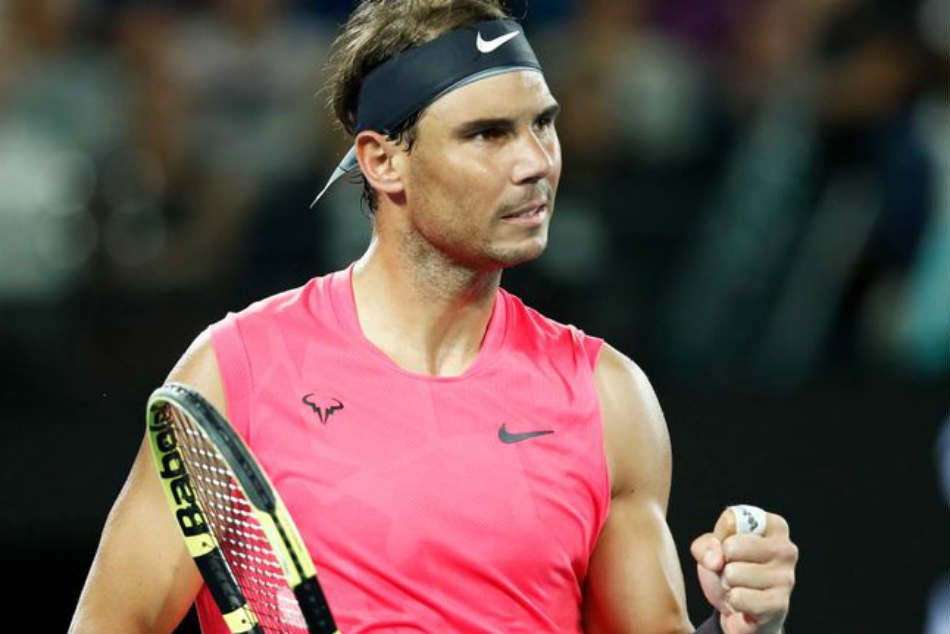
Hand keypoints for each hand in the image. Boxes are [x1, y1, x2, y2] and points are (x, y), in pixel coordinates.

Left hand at [690, 508, 797, 633]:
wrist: (743, 611)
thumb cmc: (731, 570)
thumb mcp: (712, 549)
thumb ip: (706, 545)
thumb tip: (715, 561)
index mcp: (773, 527)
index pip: (732, 519)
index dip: (720, 536)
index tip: (728, 546)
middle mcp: (786, 549)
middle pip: (731, 547)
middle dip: (723, 563)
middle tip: (732, 571)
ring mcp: (786, 578)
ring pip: (733, 574)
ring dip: (727, 585)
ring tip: (739, 587)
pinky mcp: (779, 604)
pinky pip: (738, 598)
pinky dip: (733, 602)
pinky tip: (744, 604)